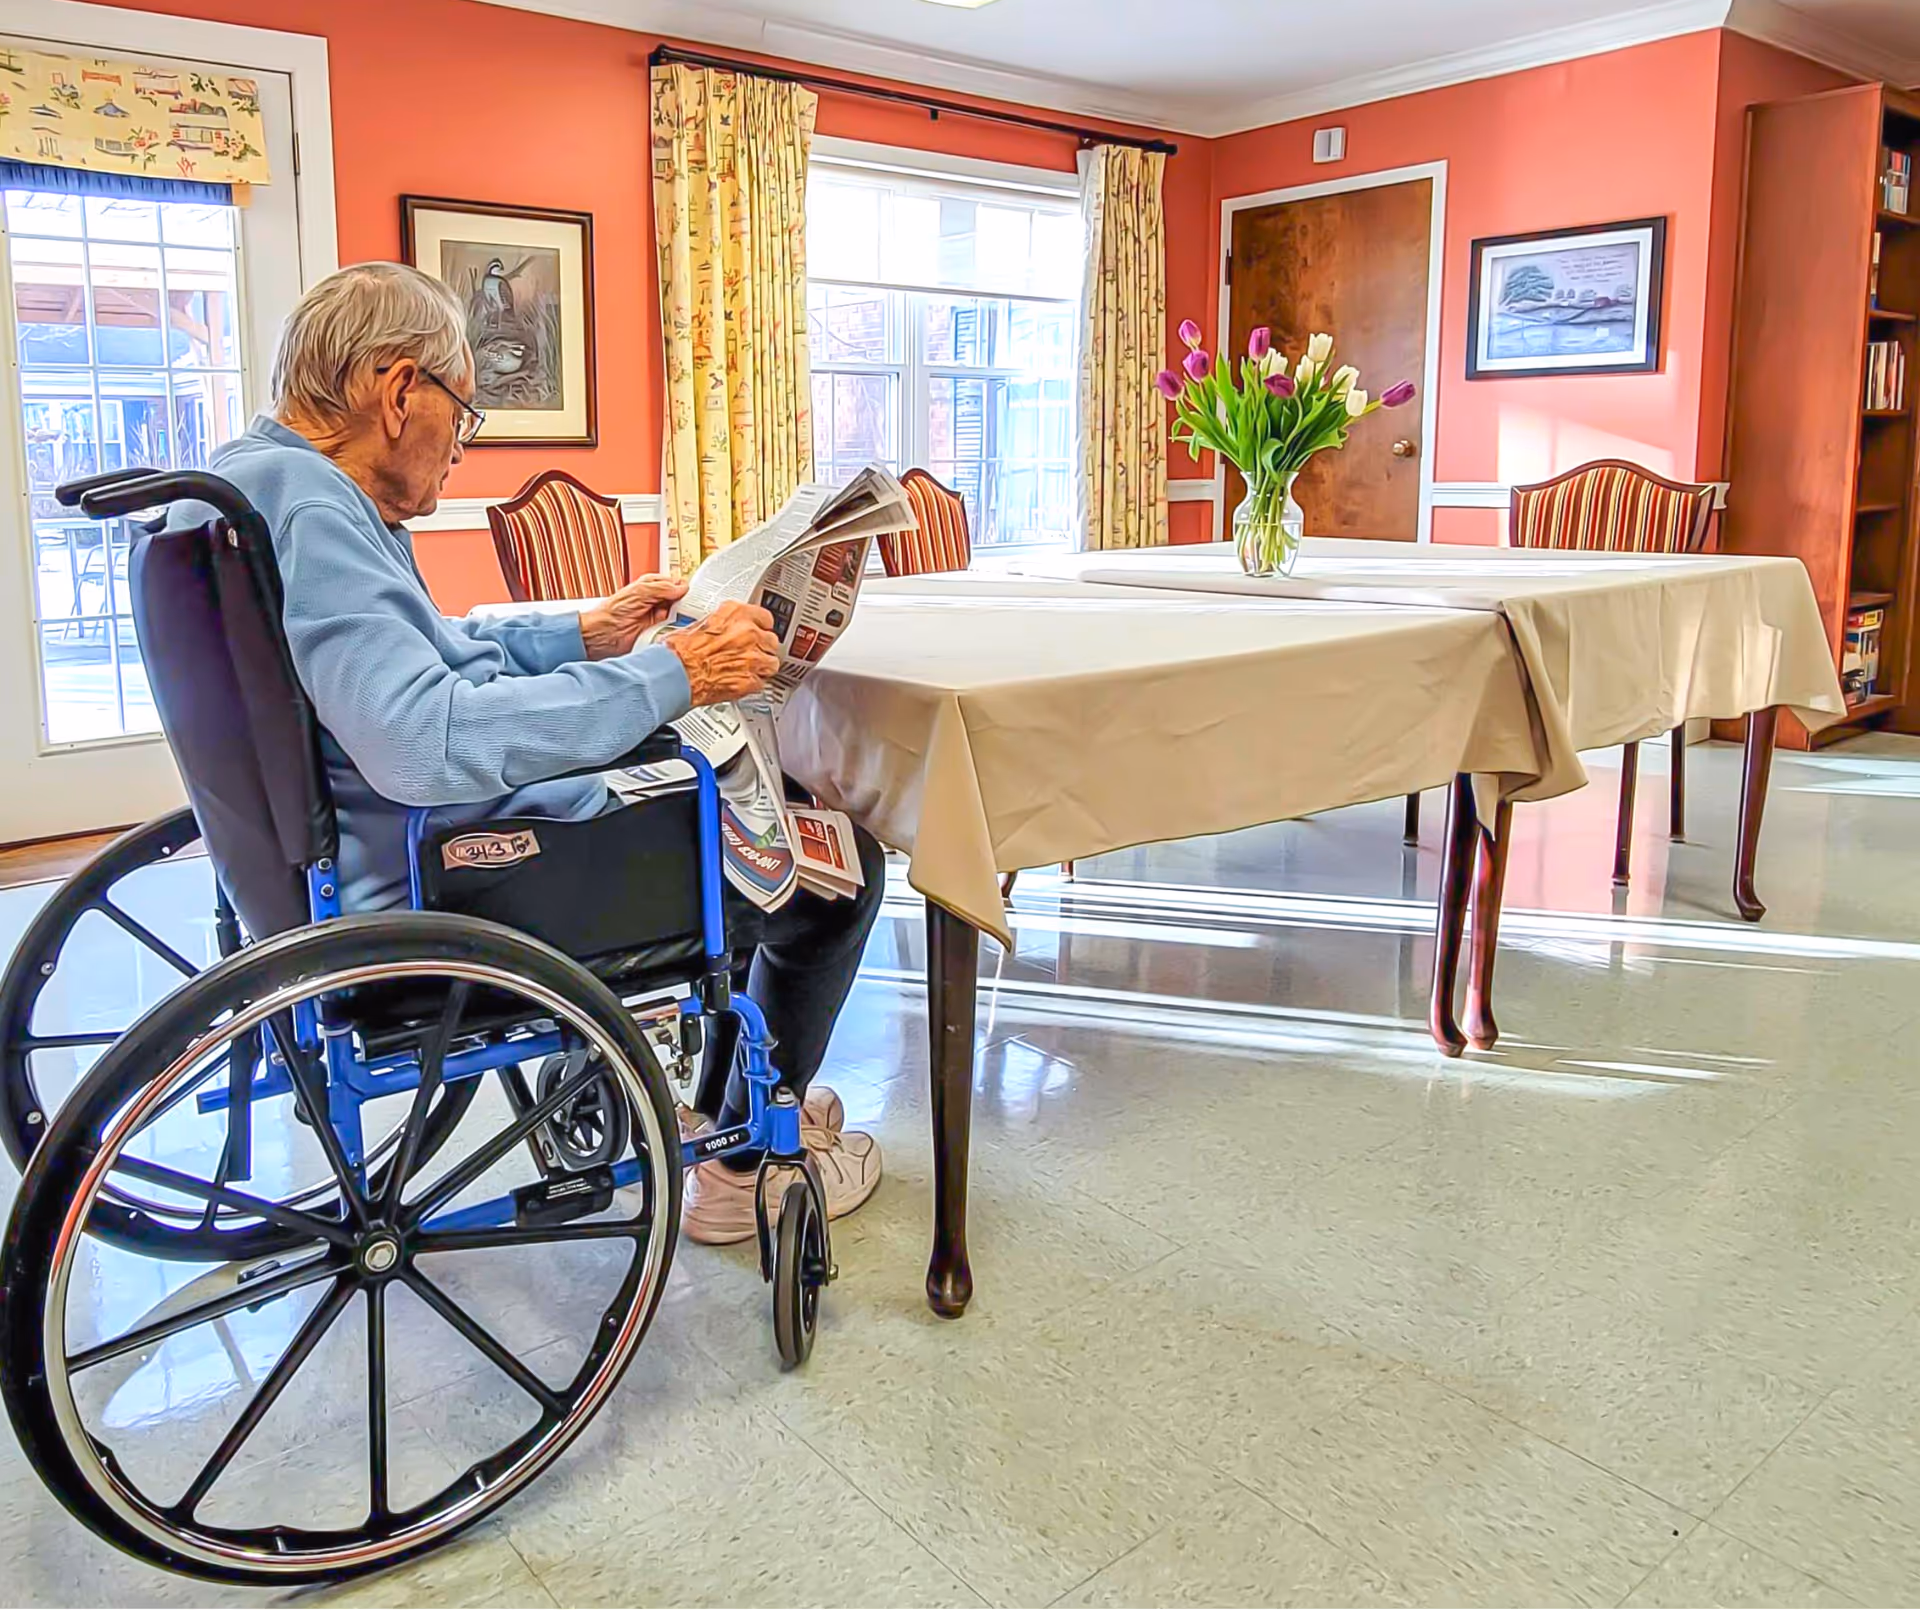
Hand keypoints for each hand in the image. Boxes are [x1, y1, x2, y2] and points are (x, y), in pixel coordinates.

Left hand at [581, 574, 688, 659]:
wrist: (602, 635)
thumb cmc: (612, 612)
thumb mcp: (639, 592)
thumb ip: (662, 588)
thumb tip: (682, 587)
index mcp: (652, 586)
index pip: (676, 583)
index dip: (686, 587)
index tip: (695, 593)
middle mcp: (657, 601)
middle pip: (682, 600)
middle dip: (688, 604)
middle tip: (695, 608)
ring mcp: (658, 618)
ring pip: (681, 616)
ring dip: (684, 618)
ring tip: (689, 620)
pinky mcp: (658, 633)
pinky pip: (674, 630)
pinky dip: (678, 631)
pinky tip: (681, 630)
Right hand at [664, 600, 780, 705]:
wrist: (673, 675)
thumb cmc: (678, 652)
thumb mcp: (698, 625)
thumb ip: (721, 625)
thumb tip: (725, 628)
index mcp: (736, 614)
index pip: (765, 617)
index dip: (760, 627)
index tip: (758, 631)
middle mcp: (748, 633)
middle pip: (770, 640)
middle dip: (761, 647)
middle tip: (748, 653)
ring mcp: (753, 657)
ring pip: (771, 662)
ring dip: (762, 666)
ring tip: (747, 669)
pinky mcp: (751, 680)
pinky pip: (762, 682)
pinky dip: (754, 683)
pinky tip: (742, 681)